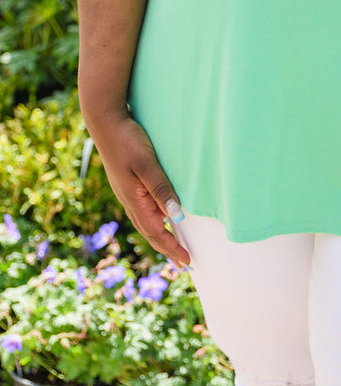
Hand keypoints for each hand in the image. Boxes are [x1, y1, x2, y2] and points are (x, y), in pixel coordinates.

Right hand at [87, 113, 190, 267]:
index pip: (156, 233)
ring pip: (147, 222)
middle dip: (168, 249)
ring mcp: (128, 193)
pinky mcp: (128, 183)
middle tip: (185, 264)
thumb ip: (161, 189)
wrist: (106, 122)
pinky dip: (156, 220)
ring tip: (175, 246)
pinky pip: (144, 210)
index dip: (172, 249)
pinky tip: (163, 217)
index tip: (188, 262)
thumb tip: (176, 218)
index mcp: (134, 201)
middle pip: (150, 233)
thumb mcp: (146, 164)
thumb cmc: (127, 141)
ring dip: (162, 236)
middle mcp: (130, 201)